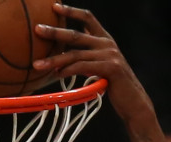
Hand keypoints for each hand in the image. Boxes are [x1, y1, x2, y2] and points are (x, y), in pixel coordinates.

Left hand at [32, 4, 146, 114]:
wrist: (133, 102)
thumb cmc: (113, 86)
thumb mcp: (100, 65)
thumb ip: (87, 55)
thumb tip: (65, 54)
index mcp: (104, 39)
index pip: (87, 18)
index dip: (71, 11)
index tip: (54, 6)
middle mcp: (107, 43)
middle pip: (76, 34)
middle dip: (55, 32)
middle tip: (37, 29)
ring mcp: (110, 55)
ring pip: (76, 54)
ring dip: (54, 60)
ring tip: (38, 65)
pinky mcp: (111, 68)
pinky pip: (83, 67)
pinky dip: (68, 71)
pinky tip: (56, 75)